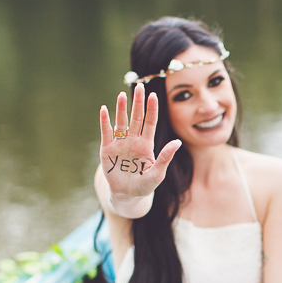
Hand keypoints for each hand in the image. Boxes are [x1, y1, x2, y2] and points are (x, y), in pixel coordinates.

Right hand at [99, 84, 181, 204]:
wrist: (127, 196)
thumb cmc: (144, 186)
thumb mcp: (157, 173)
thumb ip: (165, 157)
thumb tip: (177, 142)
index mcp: (146, 144)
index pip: (150, 122)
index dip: (151, 109)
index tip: (153, 95)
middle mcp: (133, 140)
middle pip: (136, 118)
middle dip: (138, 102)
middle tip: (140, 86)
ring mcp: (120, 143)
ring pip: (121, 122)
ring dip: (121, 108)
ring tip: (122, 94)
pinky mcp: (107, 149)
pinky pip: (106, 132)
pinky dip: (105, 121)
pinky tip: (104, 109)